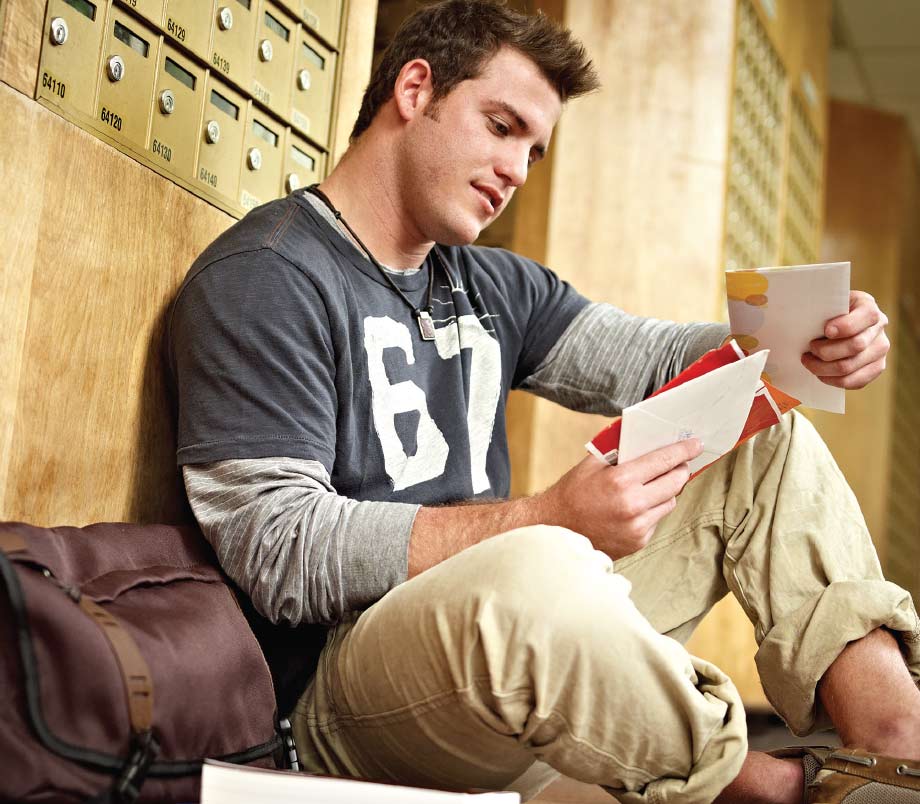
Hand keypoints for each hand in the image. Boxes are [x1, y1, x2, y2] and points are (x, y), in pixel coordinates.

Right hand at [538, 438, 702, 559]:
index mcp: (621, 481)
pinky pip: (657, 520)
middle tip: (679, 463)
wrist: (555, 531)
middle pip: (676, 482)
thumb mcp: (591, 463)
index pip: (664, 460)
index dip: (683, 450)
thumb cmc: (572, 493)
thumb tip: (645, 435)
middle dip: (680, 469)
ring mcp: (637, 527)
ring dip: (666, 490)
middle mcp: (633, 505)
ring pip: (670, 502)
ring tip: (651, 484)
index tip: (695, 444)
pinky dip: (652, 510)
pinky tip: (635, 506)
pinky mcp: (638, 542)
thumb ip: (618, 449)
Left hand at [801, 290, 888, 388]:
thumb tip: (803, 318)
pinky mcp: (876, 367)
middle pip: (856, 345)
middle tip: (809, 349)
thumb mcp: (825, 303)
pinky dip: (832, 380)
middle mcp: (879, 328)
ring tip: (809, 362)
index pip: (868, 315)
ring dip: (823, 368)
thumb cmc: (825, 313)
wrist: (834, 324)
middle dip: (826, 350)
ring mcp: (879, 349)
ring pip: (850, 366)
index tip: (826, 331)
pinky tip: (820, 373)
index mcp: (868, 306)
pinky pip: (854, 381)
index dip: (846, 326)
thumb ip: (820, 307)